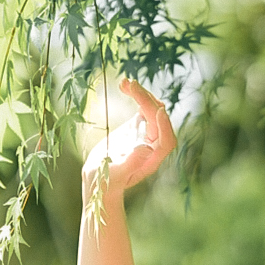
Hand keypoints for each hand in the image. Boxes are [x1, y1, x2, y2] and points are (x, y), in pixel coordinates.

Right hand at [81, 80, 176, 209]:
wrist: (98, 178)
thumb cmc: (106, 182)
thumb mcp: (116, 174)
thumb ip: (132, 162)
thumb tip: (146, 148)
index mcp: (152, 159)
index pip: (166, 140)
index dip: (165, 126)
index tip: (158, 110)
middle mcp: (153, 144)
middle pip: (158, 120)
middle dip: (147, 101)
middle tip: (131, 85)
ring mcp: (146, 133)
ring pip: (151, 110)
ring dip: (141, 94)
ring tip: (126, 82)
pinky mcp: (136, 126)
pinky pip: (142, 108)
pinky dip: (134, 96)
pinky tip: (124, 86)